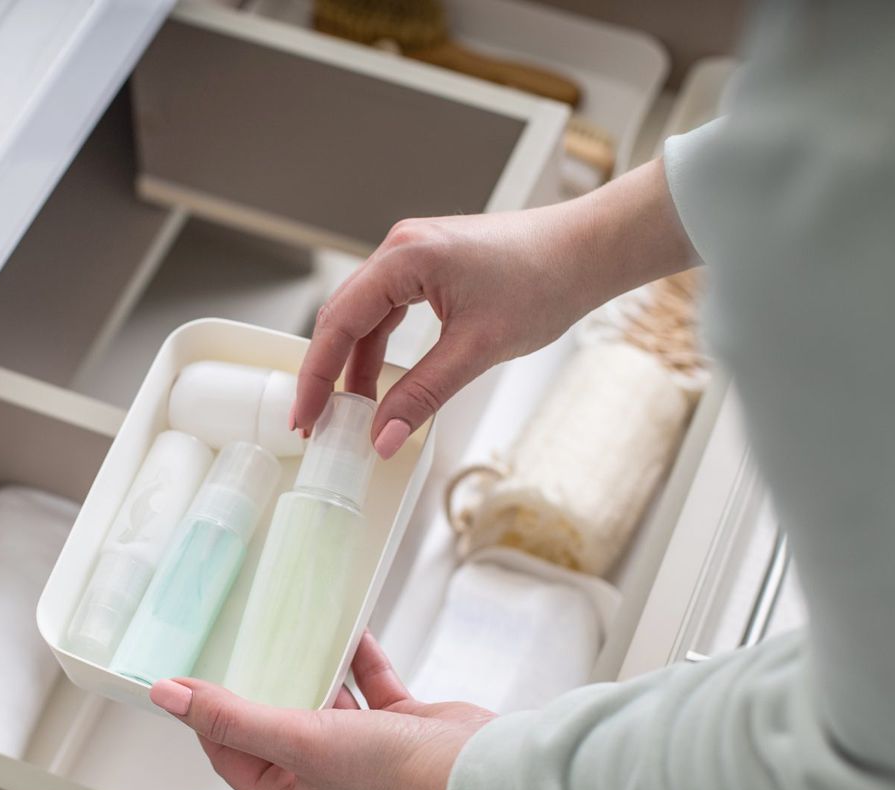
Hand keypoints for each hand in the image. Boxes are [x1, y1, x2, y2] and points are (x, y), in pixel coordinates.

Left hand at [148, 633, 495, 789]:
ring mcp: (363, 751)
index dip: (207, 719)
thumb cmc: (392, 774)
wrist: (474, 770)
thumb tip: (170, 696)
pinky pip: (369, 685)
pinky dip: (358, 658)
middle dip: (259, 686)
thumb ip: (233, 716)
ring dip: (311, 667)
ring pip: (324, 701)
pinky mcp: (399, 726)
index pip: (231, 756)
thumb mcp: (298, 739)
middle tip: (237, 645)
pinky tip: (351, 630)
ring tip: (290, 630)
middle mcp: (324, 777)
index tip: (189, 678)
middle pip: (276, 725)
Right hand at [294, 159, 700, 456]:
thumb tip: (384, 436)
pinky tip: (378, 384)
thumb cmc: (546, 279)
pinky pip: (387, 311)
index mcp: (404, 257)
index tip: (305, 417)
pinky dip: (378, 349)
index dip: (316, 377)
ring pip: (364, 317)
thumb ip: (424, 394)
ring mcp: (414, 254)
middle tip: (316, 424)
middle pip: (342, 318)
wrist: (589, 251)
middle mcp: (401, 248)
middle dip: (326, 374)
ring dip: (352, 365)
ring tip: (349, 414)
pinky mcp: (430, 266)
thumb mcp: (478, 349)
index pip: (338, 323)